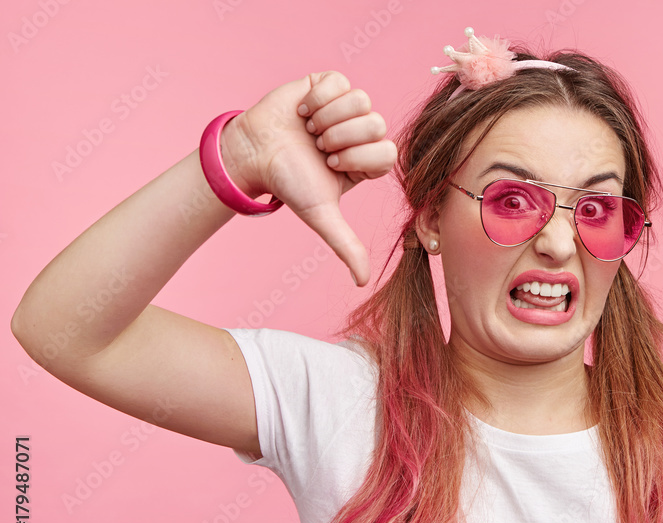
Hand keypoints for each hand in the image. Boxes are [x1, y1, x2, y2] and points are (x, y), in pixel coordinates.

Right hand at [220, 72, 396, 285]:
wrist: (254, 153)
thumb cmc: (288, 183)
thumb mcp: (321, 215)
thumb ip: (346, 245)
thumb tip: (363, 282)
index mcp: (368, 161)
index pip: (388, 152)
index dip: (357, 158)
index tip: (330, 165)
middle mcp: (363, 133)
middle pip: (377, 124)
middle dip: (341, 138)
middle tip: (319, 147)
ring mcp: (348, 107)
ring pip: (361, 100)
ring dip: (328, 118)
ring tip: (310, 130)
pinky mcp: (329, 84)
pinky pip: (339, 82)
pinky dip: (318, 98)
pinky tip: (303, 111)